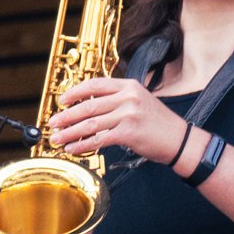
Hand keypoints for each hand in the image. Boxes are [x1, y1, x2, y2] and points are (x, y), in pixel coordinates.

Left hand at [51, 76, 189, 165]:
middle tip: (52, 123)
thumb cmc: (158, 123)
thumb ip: (116, 100)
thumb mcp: (139, 101)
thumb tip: (86, 107)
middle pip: (88, 106)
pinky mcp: (129, 133)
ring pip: (90, 124)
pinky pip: (98, 139)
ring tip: (57, 138)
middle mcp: (128, 97)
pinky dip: (82, 145)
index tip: (61, 100)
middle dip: (66, 116)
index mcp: (129, 86)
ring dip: (69, 132)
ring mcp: (128, 115)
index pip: (95, 84)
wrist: (180, 140)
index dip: (75, 92)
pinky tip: (72, 148)